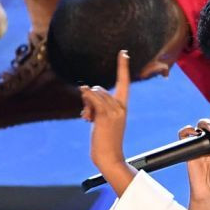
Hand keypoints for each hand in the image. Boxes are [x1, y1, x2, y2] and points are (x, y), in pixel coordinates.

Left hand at [81, 50, 135, 191]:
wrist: (109, 157)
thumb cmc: (104, 140)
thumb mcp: (102, 119)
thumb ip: (97, 106)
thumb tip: (86, 91)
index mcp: (123, 106)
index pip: (124, 83)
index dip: (123, 67)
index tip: (124, 52)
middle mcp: (121, 106)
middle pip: (100, 89)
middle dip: (89, 98)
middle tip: (87, 115)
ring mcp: (114, 111)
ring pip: (95, 94)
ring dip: (86, 104)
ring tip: (87, 119)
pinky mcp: (105, 116)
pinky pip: (93, 99)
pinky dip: (86, 100)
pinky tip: (85, 115)